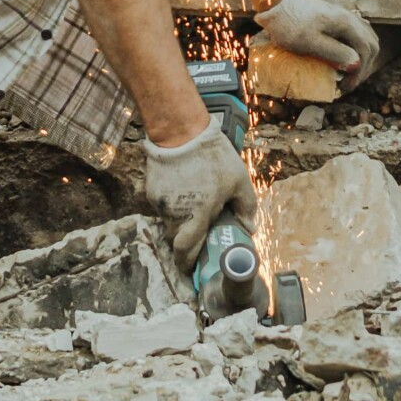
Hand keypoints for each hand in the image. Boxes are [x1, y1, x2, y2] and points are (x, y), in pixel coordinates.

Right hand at [145, 124, 257, 272]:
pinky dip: (172, 206)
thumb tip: (249, 229)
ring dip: (179, 223)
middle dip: (185, 244)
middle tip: (197, 238)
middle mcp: (175, 214)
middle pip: (176, 240)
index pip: (186, 251)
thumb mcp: (239, 181)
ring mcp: (160, 202)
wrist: (180, 131)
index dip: (187, 264)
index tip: (191, 270)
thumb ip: (246, 208)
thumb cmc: (212, 157)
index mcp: (197, 215)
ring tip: (193, 209)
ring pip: (168, 222)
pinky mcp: (151, 190)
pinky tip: (183, 191)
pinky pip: (162, 206)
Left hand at [255, 0, 379, 90]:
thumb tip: (356, 63)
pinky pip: (358, 34)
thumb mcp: (310, 42)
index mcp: (346, 24)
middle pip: (371, 44)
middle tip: (349, 82)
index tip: (346, 86)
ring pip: (367, 38)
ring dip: (363, 57)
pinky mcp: (338, 19)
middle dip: (364, 66)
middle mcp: (350, 18)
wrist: (278, 5)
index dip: (360, 71)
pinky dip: (357, 48)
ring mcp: (345, 17)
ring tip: (350, 72)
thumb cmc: (291, 25)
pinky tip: (349, 57)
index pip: (366, 50)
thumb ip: (334, 52)